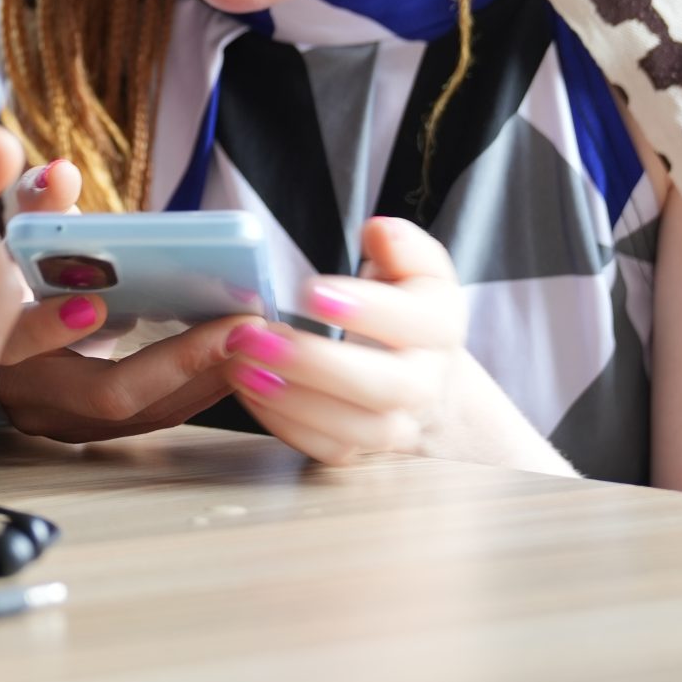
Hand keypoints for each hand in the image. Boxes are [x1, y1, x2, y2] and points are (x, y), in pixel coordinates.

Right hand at [0, 159, 241, 442]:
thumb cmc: (7, 276)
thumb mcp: (10, 233)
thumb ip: (31, 203)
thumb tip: (61, 174)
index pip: (19, 346)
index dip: (52, 328)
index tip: (99, 303)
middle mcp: (26, 398)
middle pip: (108, 397)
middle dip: (181, 363)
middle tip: (240, 327)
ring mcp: (63, 423)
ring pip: (142, 414)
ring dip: (204, 377)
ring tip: (254, 339)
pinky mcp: (98, 429)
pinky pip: (156, 414)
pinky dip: (199, 384)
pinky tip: (237, 357)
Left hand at [219, 215, 473, 465]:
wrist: (427, 376)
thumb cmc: (405, 309)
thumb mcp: (412, 268)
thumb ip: (401, 247)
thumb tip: (380, 230)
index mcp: (440, 325)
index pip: (415, 320)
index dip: (367, 309)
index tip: (310, 290)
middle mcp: (427, 382)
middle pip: (387, 386)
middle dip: (317, 363)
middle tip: (256, 336)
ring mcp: (398, 424)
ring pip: (358, 430)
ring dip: (295, 400)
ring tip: (242, 367)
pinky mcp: (364, 451)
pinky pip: (329, 451)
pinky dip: (286, 425)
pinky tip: (249, 390)